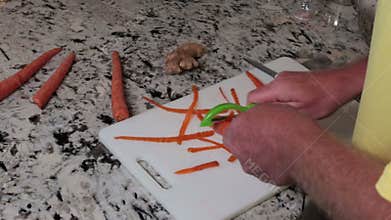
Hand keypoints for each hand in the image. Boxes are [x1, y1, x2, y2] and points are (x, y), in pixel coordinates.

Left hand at [223, 104, 323, 184]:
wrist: (303, 151)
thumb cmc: (287, 129)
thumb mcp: (266, 107)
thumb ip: (253, 113)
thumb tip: (254, 114)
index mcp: (235, 133)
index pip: (225, 128)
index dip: (237, 124)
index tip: (240, 122)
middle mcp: (239, 152)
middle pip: (239, 143)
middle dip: (249, 137)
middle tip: (265, 130)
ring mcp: (251, 167)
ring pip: (252, 157)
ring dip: (261, 150)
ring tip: (278, 142)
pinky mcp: (265, 177)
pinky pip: (265, 167)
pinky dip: (271, 161)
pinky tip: (283, 153)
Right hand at [247, 70, 361, 118]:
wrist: (341, 83)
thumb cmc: (326, 97)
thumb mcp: (301, 112)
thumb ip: (278, 113)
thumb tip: (262, 117)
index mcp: (278, 87)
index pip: (252, 98)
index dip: (253, 111)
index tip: (259, 120)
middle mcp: (278, 79)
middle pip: (258, 96)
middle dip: (264, 109)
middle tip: (277, 120)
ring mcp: (284, 77)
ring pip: (268, 94)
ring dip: (274, 105)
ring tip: (289, 112)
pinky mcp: (290, 78)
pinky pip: (277, 91)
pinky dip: (281, 100)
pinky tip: (294, 106)